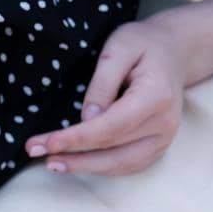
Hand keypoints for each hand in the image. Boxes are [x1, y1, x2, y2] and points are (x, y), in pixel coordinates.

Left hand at [24, 0, 212, 177]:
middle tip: (37, 153)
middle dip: (73, 155)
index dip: (77, 138)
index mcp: (156, 98)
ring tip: (53, 163)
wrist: (175, 52)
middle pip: (114, 151)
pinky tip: (79, 163)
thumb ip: (102, 83)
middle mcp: (164, 125)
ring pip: (122, 164)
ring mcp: (165, 139)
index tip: (47, 142)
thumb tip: (86, 119)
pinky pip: (129, 165)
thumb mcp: (118, 48)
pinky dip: (103, 167)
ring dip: (86, 167)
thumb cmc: (144, 44)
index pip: (111, 127)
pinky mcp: (159, 146)